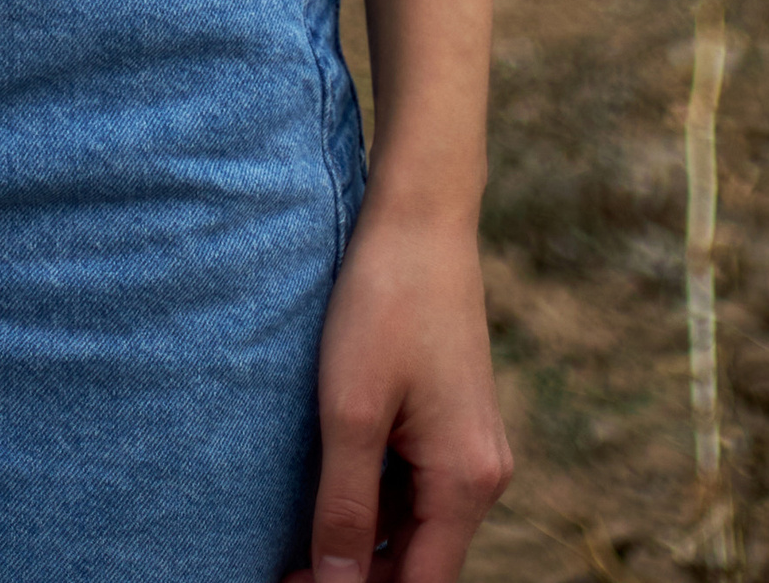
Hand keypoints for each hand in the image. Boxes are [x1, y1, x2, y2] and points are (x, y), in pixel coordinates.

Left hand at [286, 198, 512, 579]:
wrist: (420, 220)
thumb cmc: (384, 303)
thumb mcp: (351, 410)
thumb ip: (346, 507)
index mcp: (467, 483)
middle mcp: (483, 476)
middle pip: (421, 563)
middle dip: (359, 574)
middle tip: (285, 569)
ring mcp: (472, 448)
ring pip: (416, 527)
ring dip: (365, 541)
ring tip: (296, 539)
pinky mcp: (454, 422)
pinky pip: (417, 488)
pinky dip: (376, 502)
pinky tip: (328, 489)